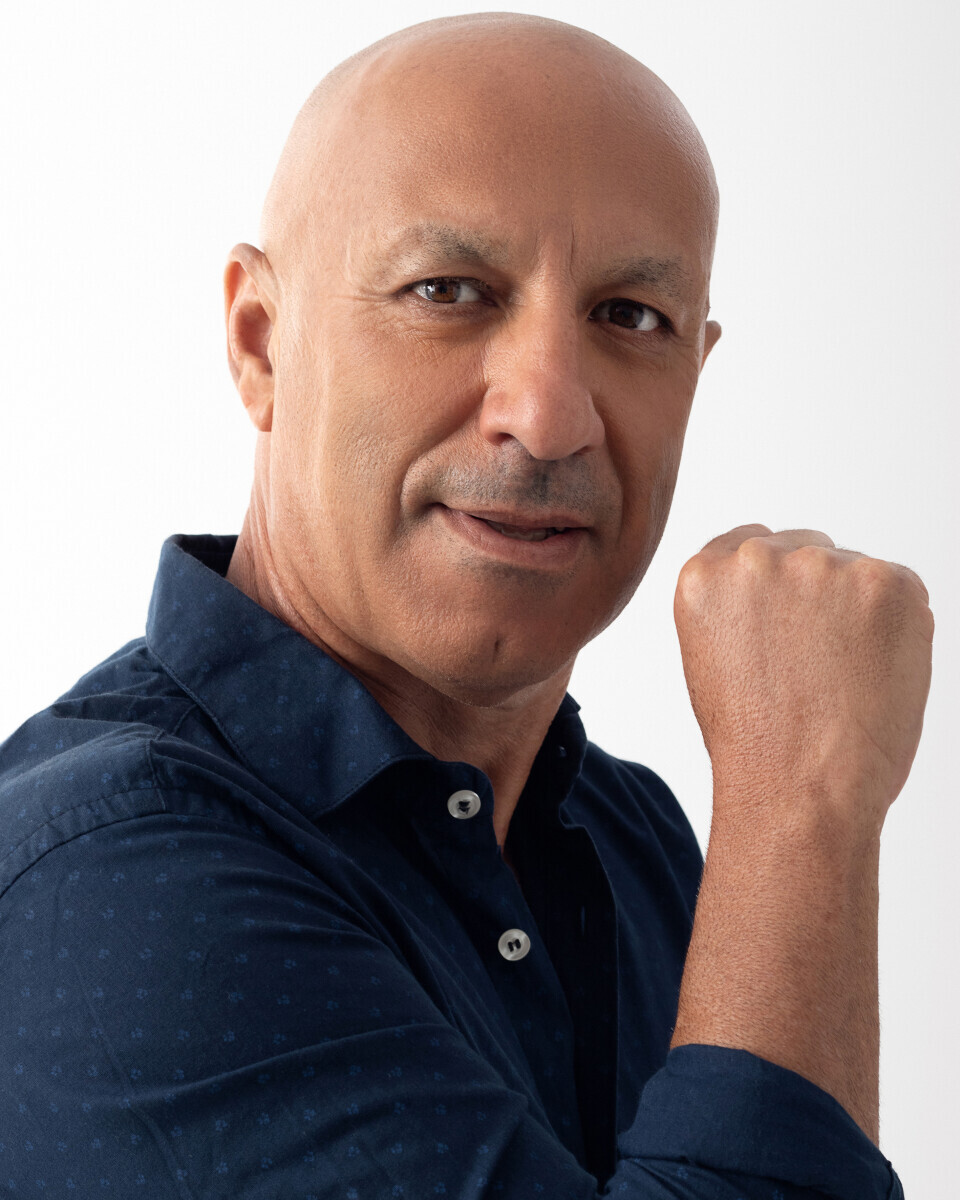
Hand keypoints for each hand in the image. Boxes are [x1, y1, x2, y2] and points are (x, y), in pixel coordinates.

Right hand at [673, 524, 933, 828]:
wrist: (799, 787)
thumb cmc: (756, 742)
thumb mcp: (713, 659)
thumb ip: (738, 606)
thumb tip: (786, 592)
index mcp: (704, 575)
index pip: (748, 545)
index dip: (774, 588)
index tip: (783, 621)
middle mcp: (757, 559)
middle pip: (805, 550)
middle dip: (817, 596)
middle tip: (817, 663)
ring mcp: (823, 567)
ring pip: (855, 573)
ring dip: (858, 613)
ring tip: (844, 678)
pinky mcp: (886, 583)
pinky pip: (902, 592)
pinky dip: (899, 629)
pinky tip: (874, 675)